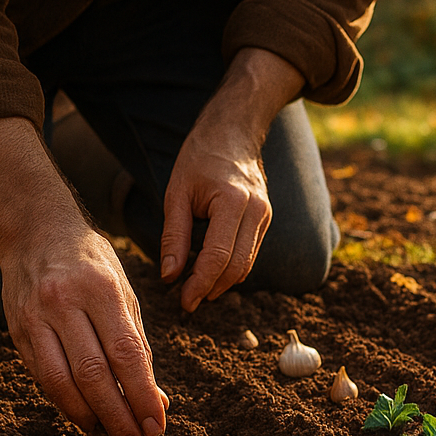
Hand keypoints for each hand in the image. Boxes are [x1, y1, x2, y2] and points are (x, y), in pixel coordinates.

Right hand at [0, 216, 167, 435]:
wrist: (35, 229)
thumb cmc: (89, 261)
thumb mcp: (123, 290)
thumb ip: (137, 344)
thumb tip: (154, 399)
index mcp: (101, 289)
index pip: (126, 354)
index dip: (142, 395)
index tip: (157, 424)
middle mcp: (65, 302)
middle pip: (93, 374)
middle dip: (117, 416)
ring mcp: (35, 317)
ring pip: (61, 382)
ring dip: (88, 417)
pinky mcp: (17, 330)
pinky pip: (42, 376)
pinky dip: (65, 403)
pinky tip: (84, 416)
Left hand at [160, 47, 305, 311]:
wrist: (234, 132)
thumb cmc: (199, 158)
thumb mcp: (176, 193)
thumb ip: (173, 236)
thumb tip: (170, 277)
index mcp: (232, 201)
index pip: (218, 256)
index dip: (200, 284)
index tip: (183, 302)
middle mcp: (256, 211)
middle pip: (237, 267)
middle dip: (211, 289)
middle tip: (186, 303)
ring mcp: (265, 215)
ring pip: (247, 265)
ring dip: (222, 283)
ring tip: (195, 291)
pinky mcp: (265, 219)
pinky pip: (250, 254)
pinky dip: (231, 268)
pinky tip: (209, 272)